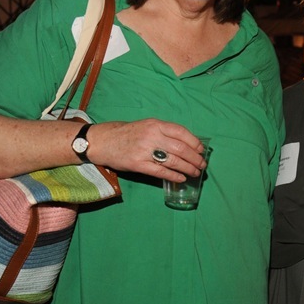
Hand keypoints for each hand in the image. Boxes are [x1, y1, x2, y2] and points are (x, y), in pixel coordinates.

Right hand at [88, 119, 206, 180]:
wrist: (101, 141)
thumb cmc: (126, 133)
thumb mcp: (146, 126)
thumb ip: (163, 132)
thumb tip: (186, 143)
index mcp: (155, 125)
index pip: (181, 132)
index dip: (194, 142)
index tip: (201, 150)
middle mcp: (151, 136)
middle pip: (181, 148)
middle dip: (195, 158)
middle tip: (202, 165)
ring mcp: (145, 151)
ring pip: (173, 161)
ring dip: (188, 168)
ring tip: (195, 173)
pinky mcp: (138, 164)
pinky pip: (160, 172)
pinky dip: (173, 176)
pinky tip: (181, 178)